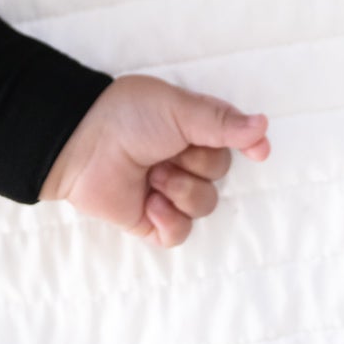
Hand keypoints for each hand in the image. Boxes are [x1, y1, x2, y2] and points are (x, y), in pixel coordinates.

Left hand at [38, 74, 270, 247]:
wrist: (80, 144)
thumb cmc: (125, 116)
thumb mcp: (176, 109)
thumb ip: (221, 122)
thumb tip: (264, 127)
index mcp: (190, 126)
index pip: (233, 138)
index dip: (247, 144)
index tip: (257, 151)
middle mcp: (182, 157)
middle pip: (221, 173)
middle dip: (196, 163)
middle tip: (164, 149)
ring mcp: (167, 189)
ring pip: (205, 204)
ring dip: (179, 189)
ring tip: (150, 173)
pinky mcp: (152, 219)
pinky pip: (180, 233)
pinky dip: (167, 219)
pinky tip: (148, 202)